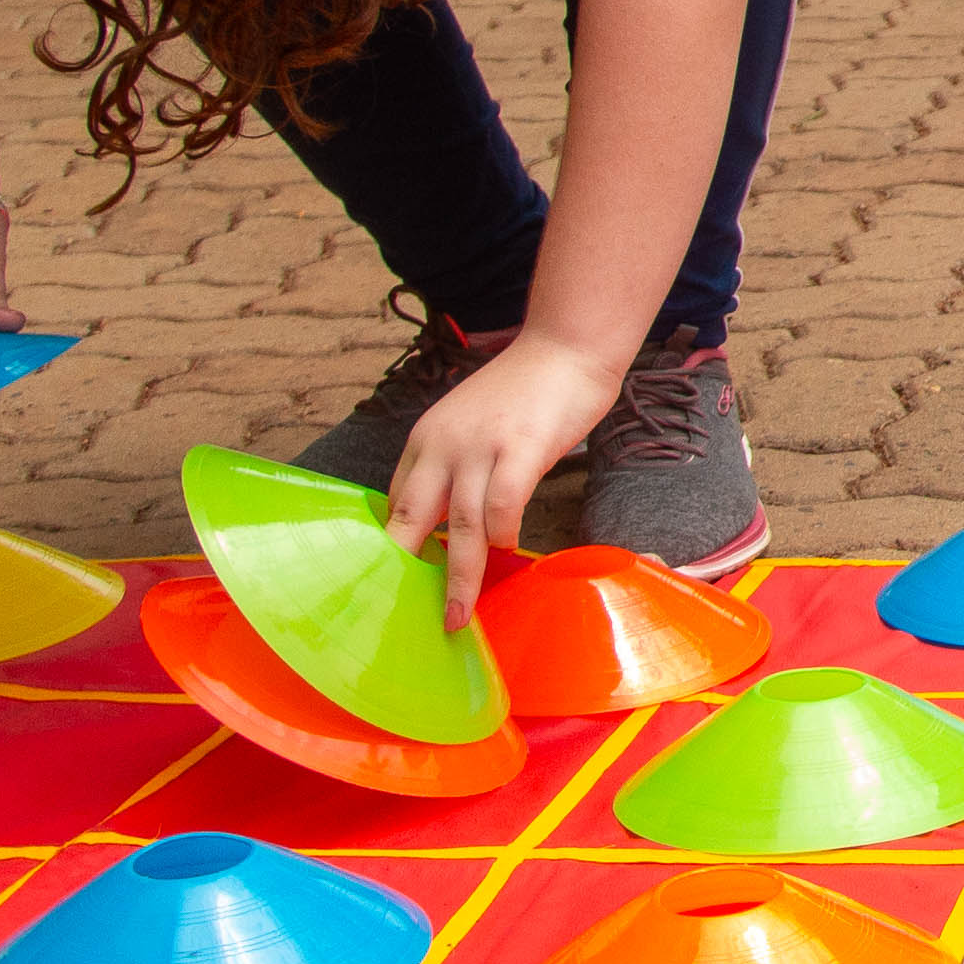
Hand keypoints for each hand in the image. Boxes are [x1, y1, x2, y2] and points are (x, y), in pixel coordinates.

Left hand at [381, 332, 623, 621]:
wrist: (566, 346)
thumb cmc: (525, 392)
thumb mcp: (471, 427)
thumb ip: (453, 468)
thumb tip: (447, 522)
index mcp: (425, 439)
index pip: (397, 502)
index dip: (398, 547)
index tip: (398, 586)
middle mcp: (443, 443)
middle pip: (414, 518)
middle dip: (409, 573)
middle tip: (406, 618)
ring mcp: (481, 446)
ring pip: (460, 524)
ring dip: (459, 576)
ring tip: (458, 615)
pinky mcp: (520, 447)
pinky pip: (504, 504)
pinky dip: (503, 533)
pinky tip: (506, 549)